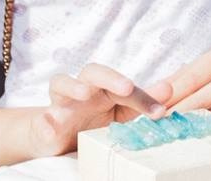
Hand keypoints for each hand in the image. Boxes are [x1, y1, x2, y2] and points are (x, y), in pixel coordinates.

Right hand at [26, 62, 150, 157]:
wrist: (56, 139)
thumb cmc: (92, 121)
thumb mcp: (119, 113)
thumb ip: (141, 102)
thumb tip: (169, 88)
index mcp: (103, 88)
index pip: (123, 86)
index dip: (142, 97)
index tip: (160, 112)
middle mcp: (82, 89)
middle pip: (92, 72)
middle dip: (110, 77)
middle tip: (126, 87)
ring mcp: (60, 103)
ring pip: (61, 83)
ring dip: (72, 86)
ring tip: (84, 94)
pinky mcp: (44, 122)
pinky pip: (40, 120)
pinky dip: (44, 122)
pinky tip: (49, 126)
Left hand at [143, 37, 210, 124]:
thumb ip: (190, 73)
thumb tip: (157, 91)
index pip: (189, 81)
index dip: (166, 98)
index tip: (148, 111)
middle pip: (197, 104)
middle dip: (173, 117)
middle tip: (152, 127)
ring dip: (189, 127)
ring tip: (170, 132)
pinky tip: (198, 134)